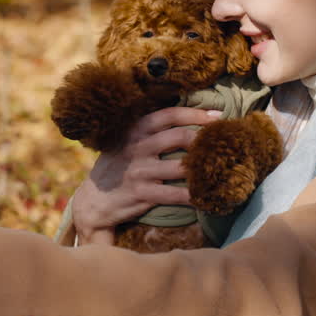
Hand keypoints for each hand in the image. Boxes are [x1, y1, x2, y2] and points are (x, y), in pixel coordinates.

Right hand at [70, 107, 221, 244]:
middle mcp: (136, 147)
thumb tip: (187, 119)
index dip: (195, 113)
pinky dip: (195, 196)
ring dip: (204, 168)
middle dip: (204, 139)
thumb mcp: (125, 142)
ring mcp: (139, 171)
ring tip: (223, 167)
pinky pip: (175, 195)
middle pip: (179, 137)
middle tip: (223, 142)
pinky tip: (208, 196)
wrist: (92, 201)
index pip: (169, 115)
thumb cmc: (117, 167)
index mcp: (134, 130)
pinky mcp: (141, 194)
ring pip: (181, 167)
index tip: (217, 115)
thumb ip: (149, 131)